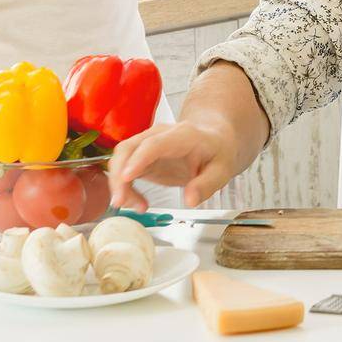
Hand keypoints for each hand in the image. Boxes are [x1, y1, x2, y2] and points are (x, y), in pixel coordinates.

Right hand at [107, 121, 236, 209]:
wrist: (213, 139)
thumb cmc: (217, 151)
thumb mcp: (222, 169)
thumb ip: (207, 184)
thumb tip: (190, 201)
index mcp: (182, 135)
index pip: (154, 144)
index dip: (138, 160)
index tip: (126, 177)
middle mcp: (159, 135)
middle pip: (128, 148)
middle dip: (118, 175)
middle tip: (121, 201)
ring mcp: (147, 144)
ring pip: (121, 158)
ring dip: (119, 184)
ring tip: (136, 206)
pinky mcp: (142, 157)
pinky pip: (124, 170)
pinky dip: (124, 188)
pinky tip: (138, 203)